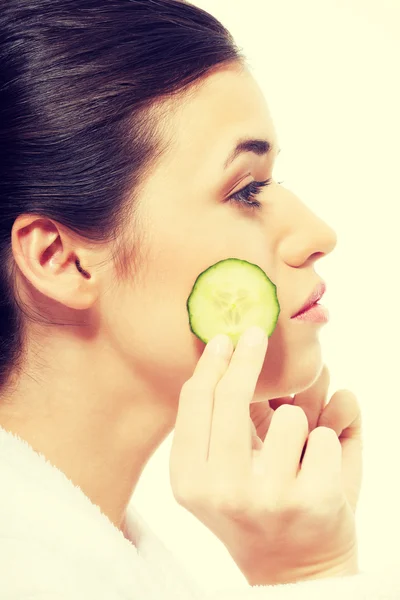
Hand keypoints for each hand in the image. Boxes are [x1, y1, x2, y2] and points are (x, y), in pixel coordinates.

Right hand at [169, 327, 362, 585]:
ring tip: (295, 456)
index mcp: (189, 480)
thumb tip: (225, 351)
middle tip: (256, 333)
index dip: (211, 364)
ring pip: (290, 415)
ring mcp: (266, 496)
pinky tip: (318, 474)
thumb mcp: (216, 475)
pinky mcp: (310, 500)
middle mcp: (220, 489)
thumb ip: (213, 421)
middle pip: (230, 396)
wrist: (294, 570)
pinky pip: (327, 436)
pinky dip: (329, 447)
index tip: (224, 339)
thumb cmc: (254, 511)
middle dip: (247, 356)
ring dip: (298, 425)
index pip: (194, 402)